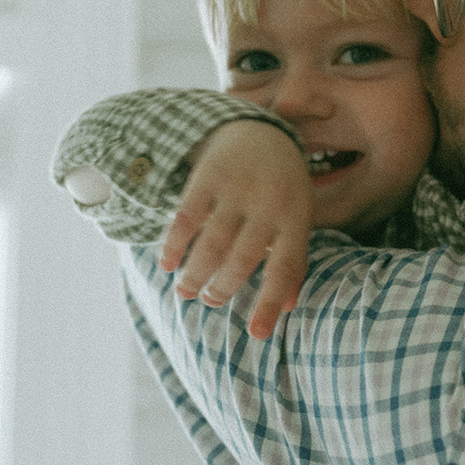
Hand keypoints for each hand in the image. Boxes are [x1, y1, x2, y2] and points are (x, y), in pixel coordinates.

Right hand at [157, 120, 312, 339]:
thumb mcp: (297, 217)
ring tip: (186, 290)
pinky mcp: (210, 175)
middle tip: (211, 300)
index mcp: (296, 218)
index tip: (256, 335)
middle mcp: (270, 204)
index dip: (270, 303)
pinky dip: (174, 245)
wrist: (261, 130)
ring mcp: (239, 189)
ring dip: (195, 274)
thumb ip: (292, 259)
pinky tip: (167, 263)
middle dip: (223, 289)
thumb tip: (287, 308)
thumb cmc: (283, 187)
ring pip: (212, 244)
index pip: (286, 268)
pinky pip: (187, 218)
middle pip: (242, 260)